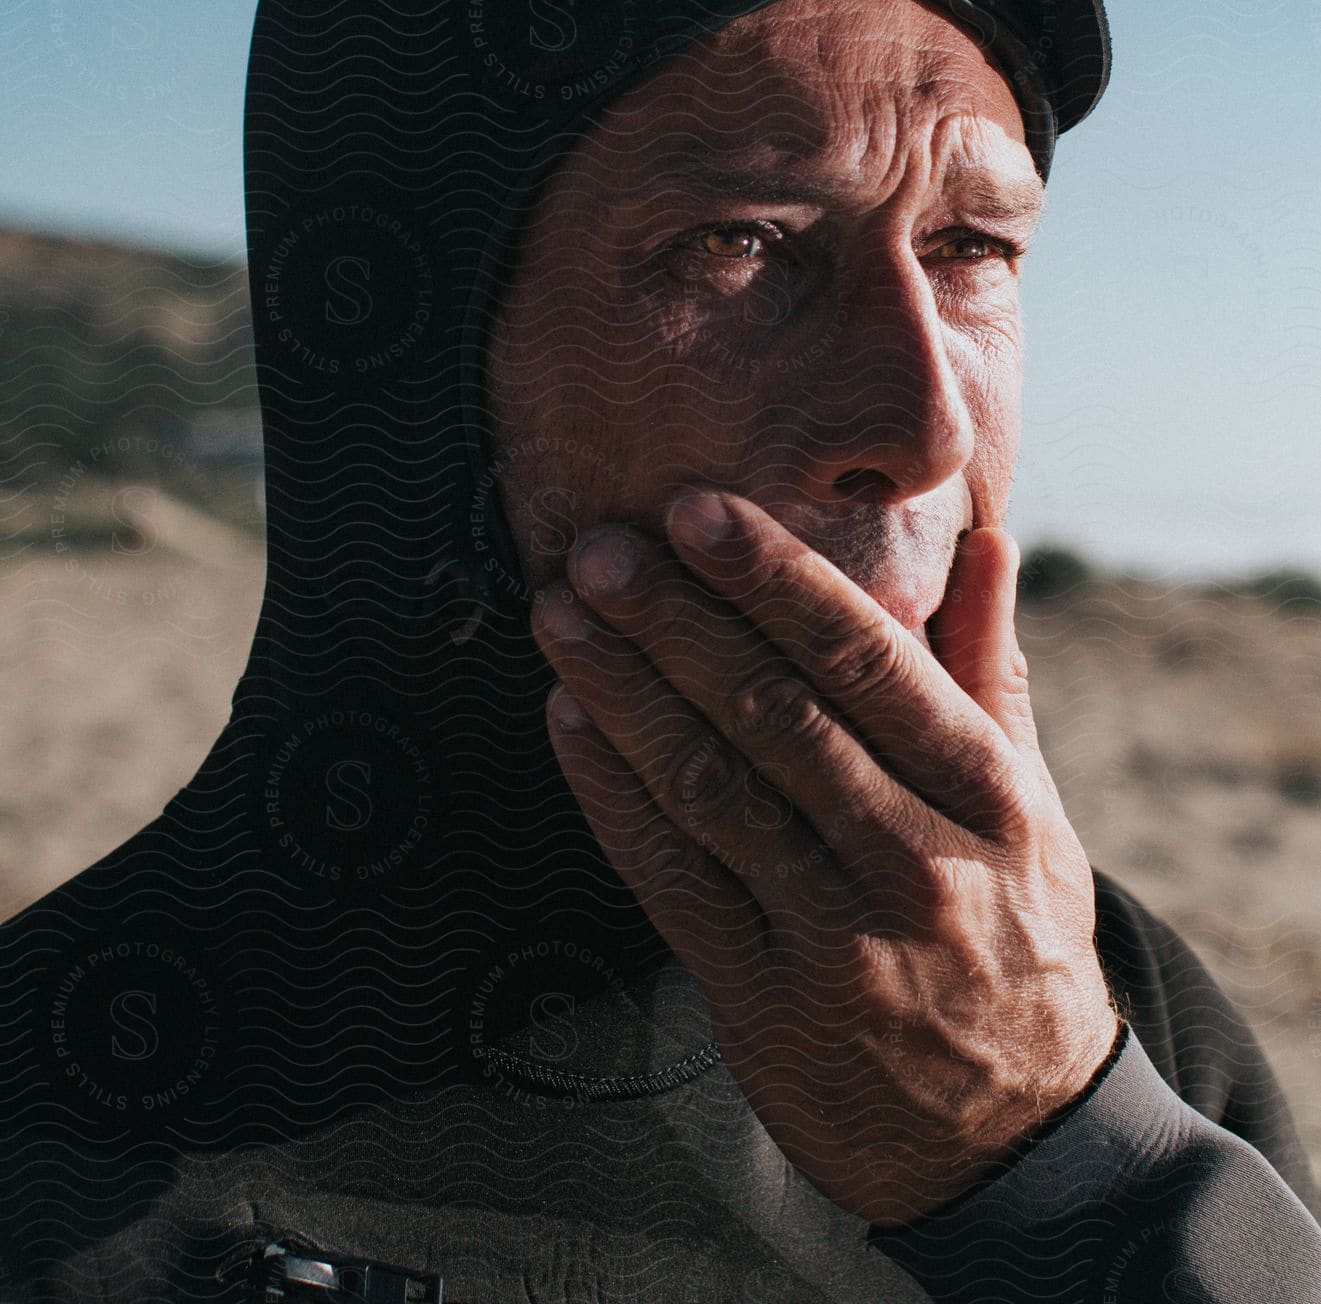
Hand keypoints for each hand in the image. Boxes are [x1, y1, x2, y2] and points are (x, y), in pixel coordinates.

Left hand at [530, 492, 1120, 1228]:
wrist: (1016, 1136)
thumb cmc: (1015, 933)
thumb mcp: (1030, 803)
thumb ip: (989, 668)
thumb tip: (985, 540)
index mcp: (984, 794)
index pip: (867, 661)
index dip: (776, 580)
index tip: (699, 511)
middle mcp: (914, 858)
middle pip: (775, 715)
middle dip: (677, 622)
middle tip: (600, 549)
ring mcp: (835, 936)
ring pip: (711, 788)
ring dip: (626, 693)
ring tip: (562, 617)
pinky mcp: (764, 1000)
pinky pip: (672, 878)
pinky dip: (614, 794)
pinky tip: (570, 722)